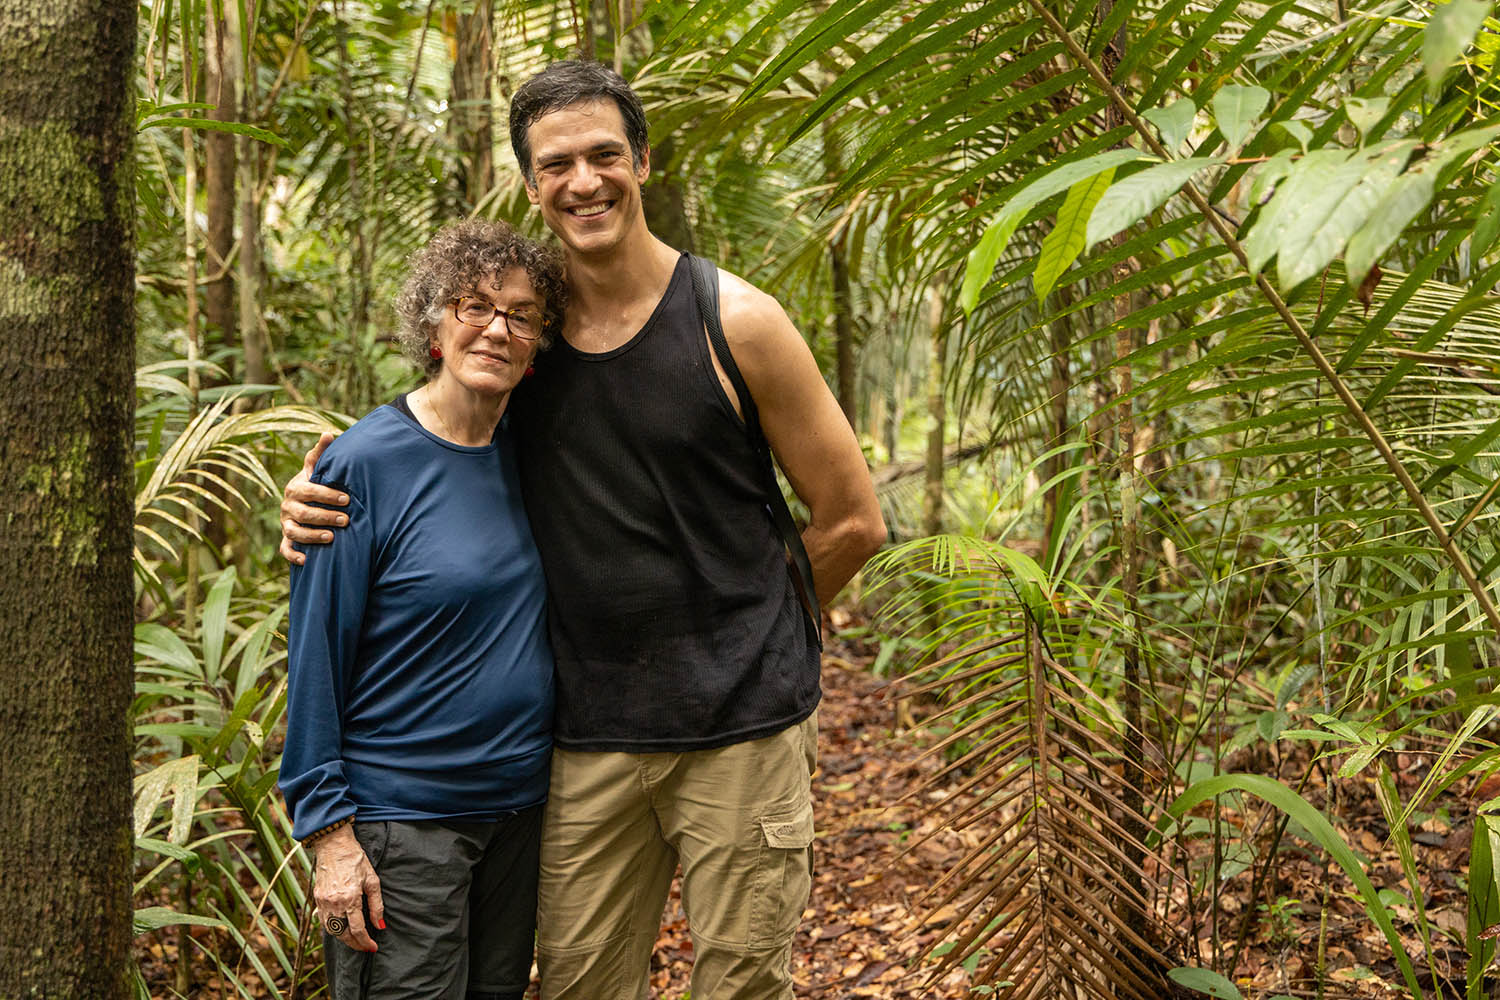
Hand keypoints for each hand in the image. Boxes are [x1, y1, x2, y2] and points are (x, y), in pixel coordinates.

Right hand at [280, 432, 348, 564]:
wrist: (307, 500)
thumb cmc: (318, 482)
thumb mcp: (319, 467)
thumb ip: (322, 452)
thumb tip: (328, 433)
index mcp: (295, 487)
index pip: (308, 491)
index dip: (326, 495)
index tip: (346, 499)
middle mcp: (288, 506)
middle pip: (302, 513)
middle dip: (324, 516)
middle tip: (346, 520)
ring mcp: (286, 524)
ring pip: (294, 532)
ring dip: (312, 536)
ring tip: (332, 538)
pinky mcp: (287, 539)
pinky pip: (285, 549)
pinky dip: (294, 555)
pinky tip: (308, 560)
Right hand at [312, 825, 384, 952]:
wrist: (334, 845)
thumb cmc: (356, 860)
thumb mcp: (372, 880)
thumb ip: (377, 905)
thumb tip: (380, 925)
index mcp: (350, 898)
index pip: (357, 930)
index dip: (366, 942)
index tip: (373, 947)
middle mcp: (334, 903)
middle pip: (343, 934)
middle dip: (355, 944)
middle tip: (365, 946)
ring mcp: (323, 902)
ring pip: (331, 930)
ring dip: (343, 938)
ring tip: (355, 940)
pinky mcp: (316, 898)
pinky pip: (323, 921)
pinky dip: (333, 929)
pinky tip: (341, 929)